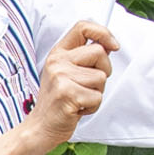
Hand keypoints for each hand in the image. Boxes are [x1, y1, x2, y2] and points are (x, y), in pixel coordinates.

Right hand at [22, 21, 117, 154]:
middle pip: (99, 52)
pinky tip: (78, 108)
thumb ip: (84, 57)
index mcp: (58, 53)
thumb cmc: (58, 101)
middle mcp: (57, 62)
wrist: (40, 127)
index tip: (113, 46)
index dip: (103, 32)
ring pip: (101, 77)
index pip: (83, 27)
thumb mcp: (65, 72)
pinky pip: (97, 96)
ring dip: (96, 92)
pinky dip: (92, 107)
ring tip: (80, 98)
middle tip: (87, 85)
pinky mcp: (67, 94)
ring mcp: (61, 77)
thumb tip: (108, 45)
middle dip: (103, 70)